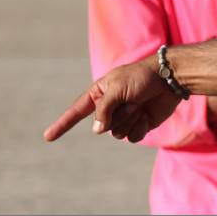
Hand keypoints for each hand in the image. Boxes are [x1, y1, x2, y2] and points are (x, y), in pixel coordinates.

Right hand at [44, 55, 180, 142]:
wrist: (169, 80)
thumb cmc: (141, 77)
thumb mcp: (117, 88)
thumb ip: (103, 109)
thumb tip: (96, 130)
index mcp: (99, 93)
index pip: (76, 111)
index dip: (62, 124)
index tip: (47, 137)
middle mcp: (109, 107)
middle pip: (102, 126)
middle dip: (117, 115)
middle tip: (132, 100)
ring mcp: (123, 117)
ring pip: (117, 134)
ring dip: (130, 120)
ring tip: (140, 105)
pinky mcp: (138, 125)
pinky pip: (132, 137)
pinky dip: (140, 128)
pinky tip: (147, 115)